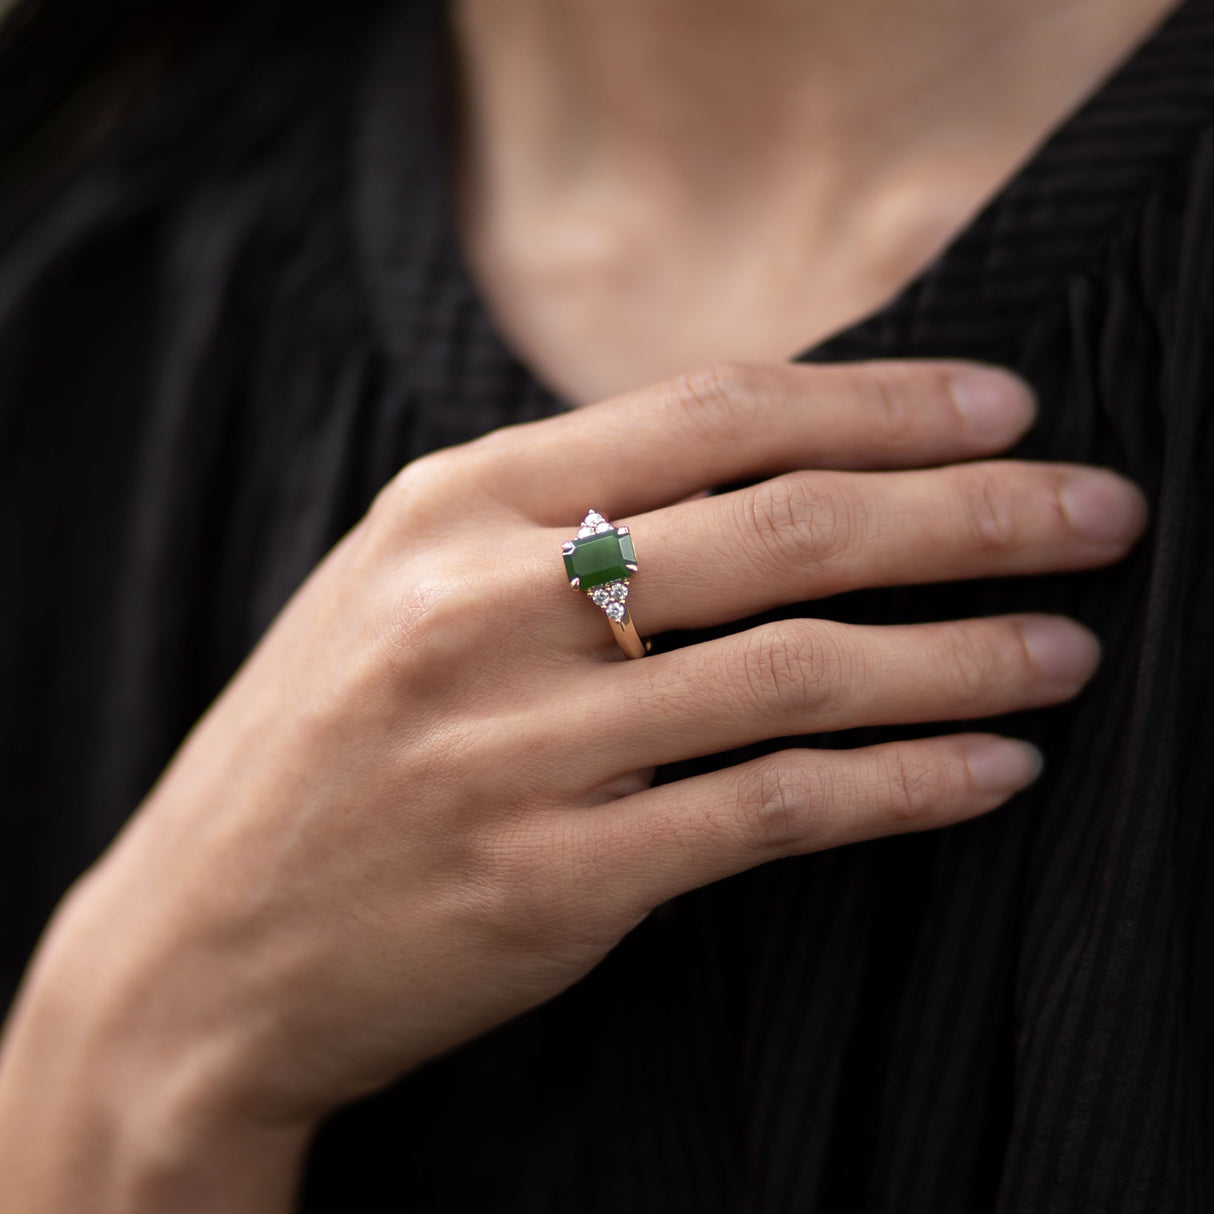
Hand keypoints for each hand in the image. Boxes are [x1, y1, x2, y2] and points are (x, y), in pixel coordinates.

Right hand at [0, 359, 1145, 1206]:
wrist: (201, 941)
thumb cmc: (319, 751)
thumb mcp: (404, 585)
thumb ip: (558, 516)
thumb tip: (761, 468)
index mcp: (448, 505)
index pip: (710, 412)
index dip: (878, 402)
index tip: (1002, 405)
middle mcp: (482, 605)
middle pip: (782, 526)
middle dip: (968, 511)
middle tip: (1098, 506)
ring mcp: (518, 745)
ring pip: (800, 669)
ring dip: (962, 653)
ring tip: (1072, 644)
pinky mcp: (555, 880)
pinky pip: (772, 810)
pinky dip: (901, 785)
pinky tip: (992, 767)